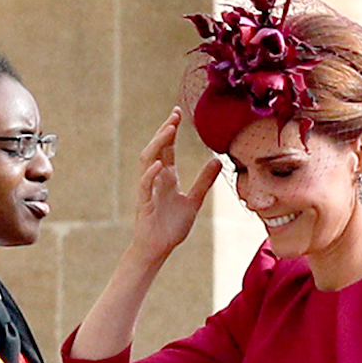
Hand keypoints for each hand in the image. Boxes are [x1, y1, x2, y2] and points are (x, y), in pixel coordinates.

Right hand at [131, 109, 221, 267]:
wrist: (157, 248)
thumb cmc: (171, 227)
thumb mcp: (194, 201)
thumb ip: (204, 181)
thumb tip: (217, 160)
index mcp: (167, 177)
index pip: (168, 148)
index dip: (172, 131)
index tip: (179, 114)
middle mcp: (156, 179)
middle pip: (157, 148)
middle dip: (165, 131)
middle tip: (175, 115)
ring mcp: (148, 190)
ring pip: (148, 160)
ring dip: (158, 144)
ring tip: (169, 130)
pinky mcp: (144, 203)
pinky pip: (144, 185)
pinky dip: (151, 173)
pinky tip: (160, 164)